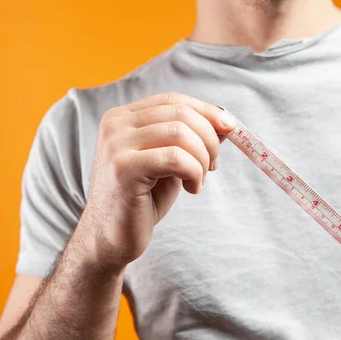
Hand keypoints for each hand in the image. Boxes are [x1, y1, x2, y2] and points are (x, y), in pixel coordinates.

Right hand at [77, 93, 236, 266]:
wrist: (110, 239)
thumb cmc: (141, 200)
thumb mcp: (169, 162)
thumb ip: (190, 139)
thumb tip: (225, 122)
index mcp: (123, 117)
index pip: (173, 100)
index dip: (206, 111)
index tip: (230, 128)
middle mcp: (115, 125)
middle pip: (180, 113)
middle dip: (209, 138)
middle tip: (213, 165)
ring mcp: (116, 145)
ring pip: (180, 133)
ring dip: (202, 158)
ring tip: (199, 180)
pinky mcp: (123, 168)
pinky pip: (175, 158)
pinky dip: (194, 172)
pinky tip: (192, 189)